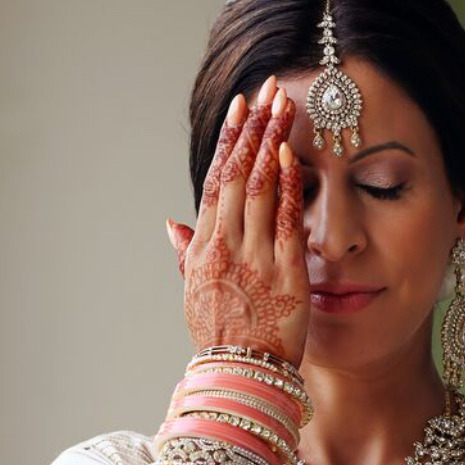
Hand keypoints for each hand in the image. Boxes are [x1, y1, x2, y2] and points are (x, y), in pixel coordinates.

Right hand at [166, 75, 309, 365]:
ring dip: (272, 143)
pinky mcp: (285, 273)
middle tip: (269, 87)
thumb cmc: (221, 338)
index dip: (228, 141)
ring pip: (260, 189)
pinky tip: (294, 154)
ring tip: (285, 105)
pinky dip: (288, 186)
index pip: (216, 182)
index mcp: (204, 249)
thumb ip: (185, 254)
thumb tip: (171, 224)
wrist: (241, 376)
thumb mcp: (194, 294)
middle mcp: (225, 247)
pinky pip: (285, 222)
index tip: (240, 106)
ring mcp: (254, 258)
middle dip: (254, 127)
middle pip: (238, 175)